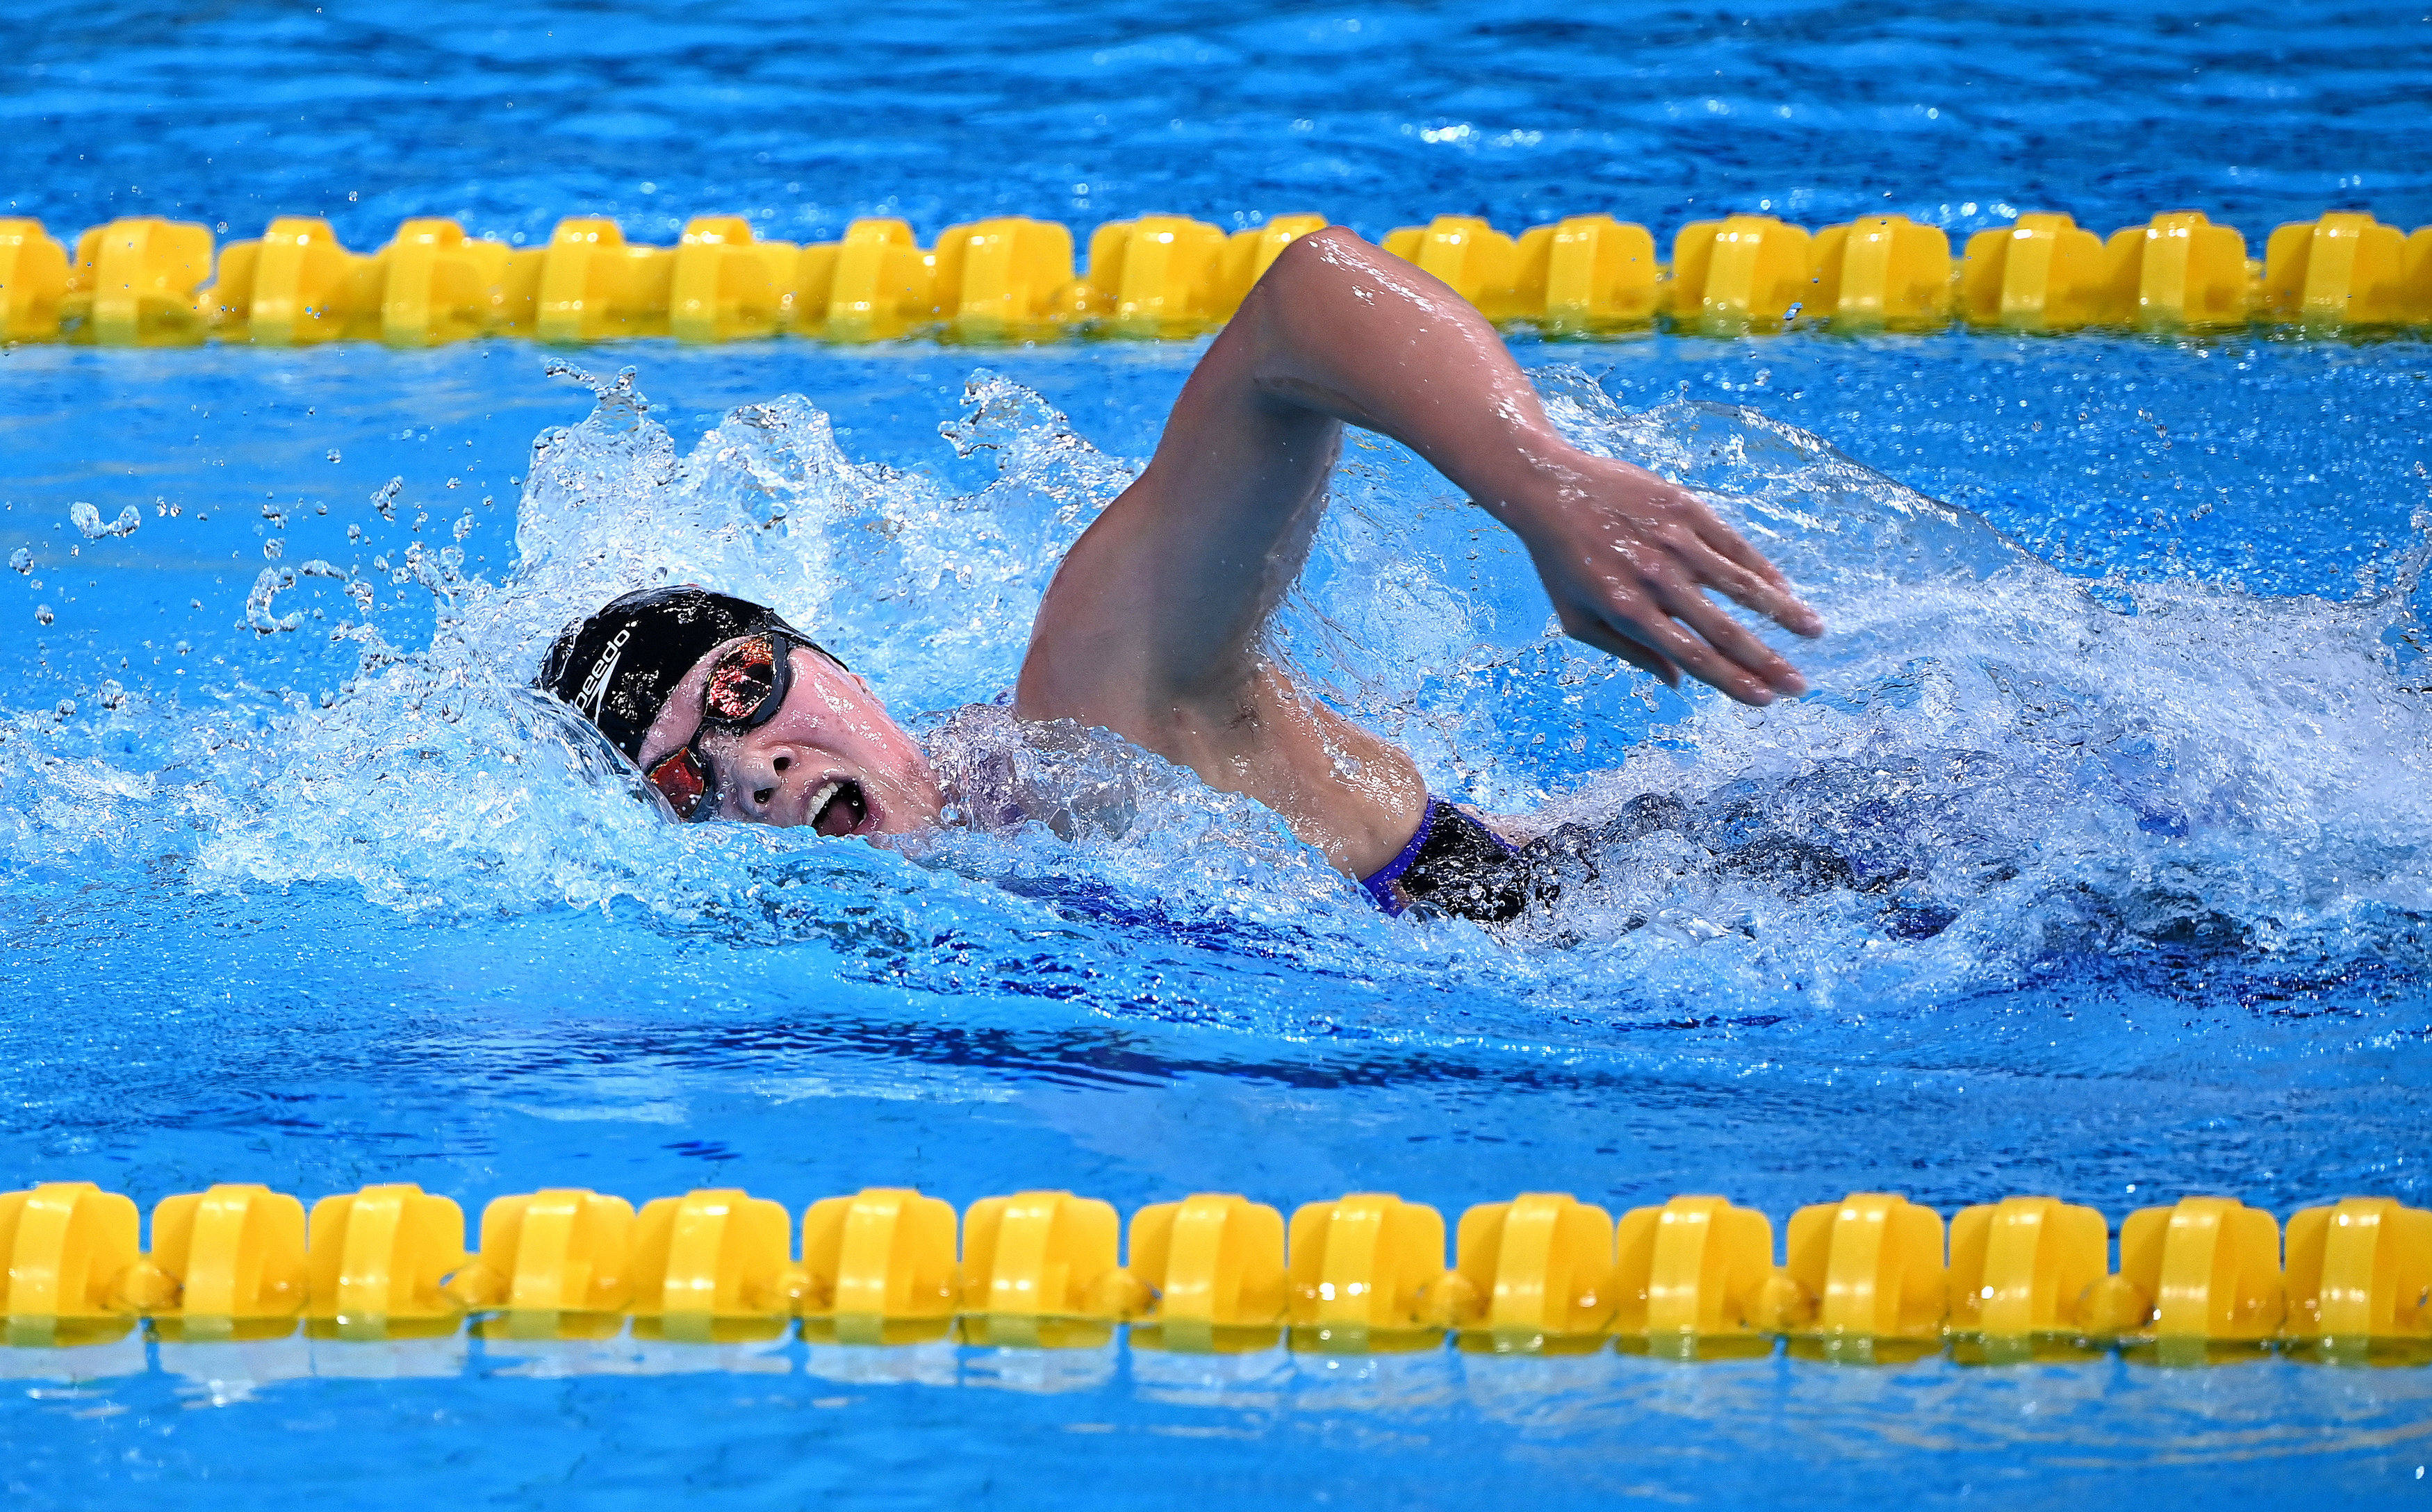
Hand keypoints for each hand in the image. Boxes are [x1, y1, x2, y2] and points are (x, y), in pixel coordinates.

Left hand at [1502, 449, 1822, 703]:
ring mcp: (1674, 541)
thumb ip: (1628, 653)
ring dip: (1783, 611)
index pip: (1693, 656)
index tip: (1766, 700)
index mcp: (1628, 612)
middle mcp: (1655, 579)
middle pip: (1724, 629)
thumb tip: (1677, 683)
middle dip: (1767, 662)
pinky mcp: (1684, 508)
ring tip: (1815, 631)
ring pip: (1741, 584)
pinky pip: (1733, 544)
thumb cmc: (1559, 562)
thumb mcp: (1577, 619)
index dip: (1733, 681)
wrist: (1546, 487)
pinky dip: (1762, 569)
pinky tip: (1784, 589)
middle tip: (1801, 685)